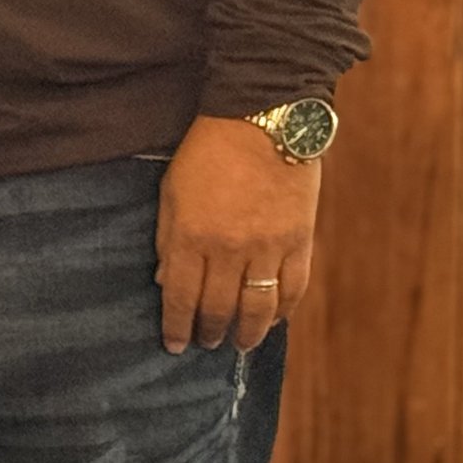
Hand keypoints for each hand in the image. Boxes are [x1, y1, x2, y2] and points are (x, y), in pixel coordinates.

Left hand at [155, 114, 320, 353]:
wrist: (262, 117)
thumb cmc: (208, 149)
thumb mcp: (171, 189)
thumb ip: (167, 237)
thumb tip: (164, 280)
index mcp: (191, 235)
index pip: (180, 297)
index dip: (176, 326)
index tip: (173, 345)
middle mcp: (229, 250)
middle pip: (218, 309)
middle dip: (209, 333)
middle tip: (205, 343)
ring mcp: (267, 249)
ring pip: (257, 310)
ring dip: (246, 334)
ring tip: (238, 343)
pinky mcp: (299, 242)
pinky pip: (292, 290)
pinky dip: (282, 311)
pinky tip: (273, 320)